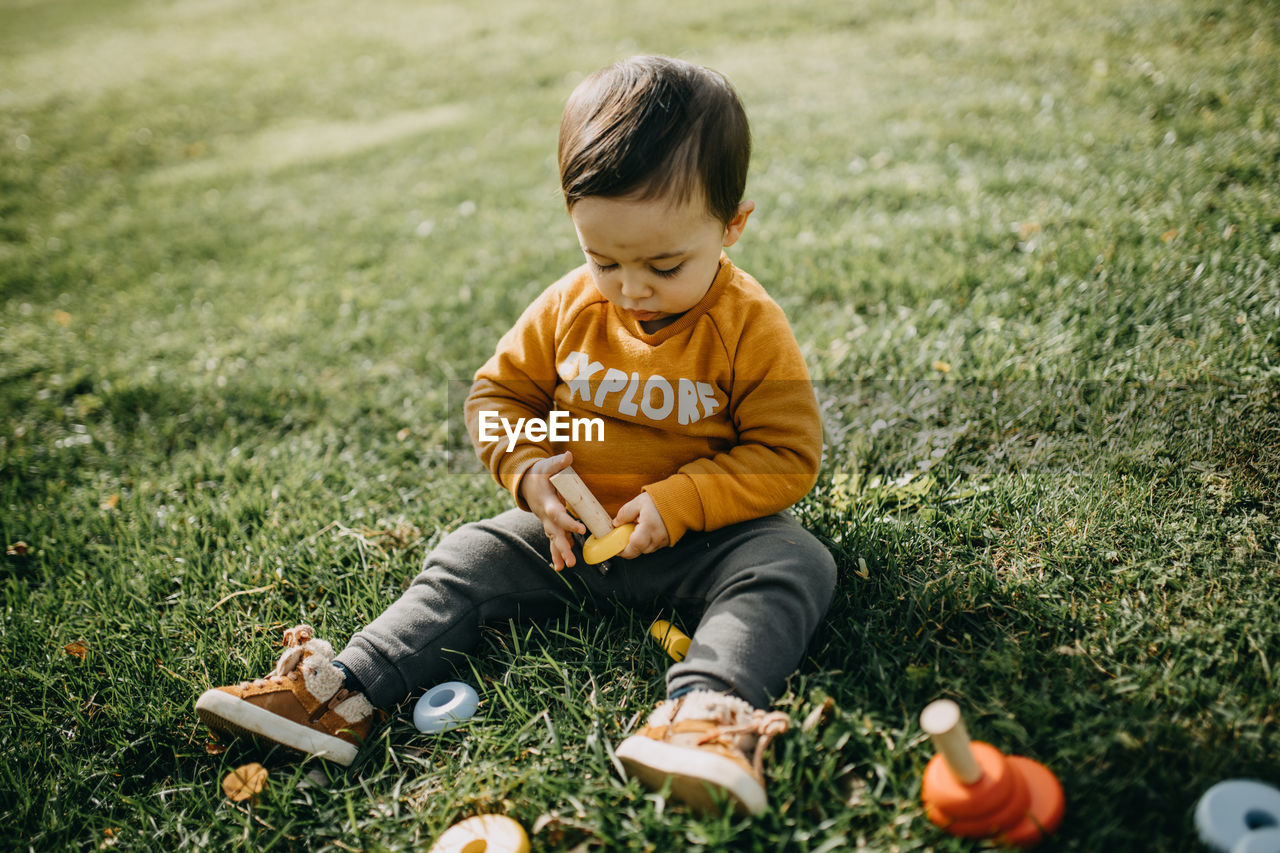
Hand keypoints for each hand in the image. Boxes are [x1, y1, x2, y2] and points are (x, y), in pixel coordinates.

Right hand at [520, 451, 586, 570]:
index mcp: (547, 501)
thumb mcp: (546, 465)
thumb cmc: (539, 473)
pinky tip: (562, 564)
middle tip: (571, 562)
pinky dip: (557, 552)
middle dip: (562, 548)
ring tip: (566, 567)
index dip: (568, 522)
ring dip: (559, 553)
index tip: (581, 529)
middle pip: (554, 533)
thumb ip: (558, 462)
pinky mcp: (549, 524)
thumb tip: (569, 455)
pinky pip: (553, 539)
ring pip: (553, 539)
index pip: (557, 514)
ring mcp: (546, 521)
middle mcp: (545, 514)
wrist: (525, 482)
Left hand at [612, 491, 669, 558]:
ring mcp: (663, 541)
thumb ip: (625, 513)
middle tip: (625, 534)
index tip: (615, 548)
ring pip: (646, 549)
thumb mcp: (639, 502)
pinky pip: (654, 546)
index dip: (622, 551)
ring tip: (639, 529)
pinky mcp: (668, 541)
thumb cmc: (662, 499)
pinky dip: (648, 541)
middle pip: (638, 550)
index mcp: (648, 529)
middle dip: (629, 546)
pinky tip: (647, 530)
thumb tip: (616, 523)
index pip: (632, 548)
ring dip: (639, 543)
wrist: (682, 499)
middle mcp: (656, 538)